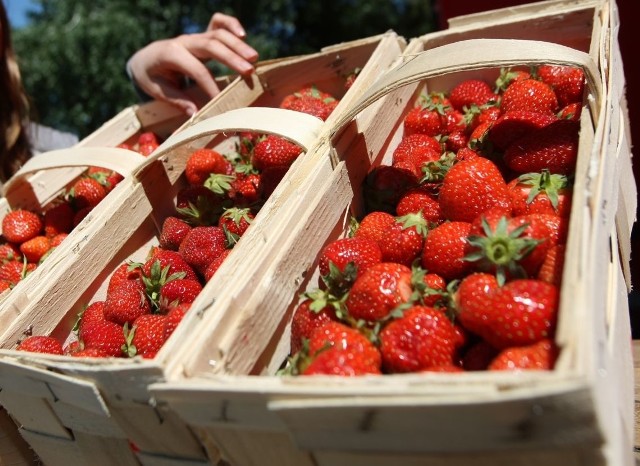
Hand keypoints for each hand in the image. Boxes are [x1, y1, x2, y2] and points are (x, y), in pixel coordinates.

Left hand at [127, 13, 257, 114]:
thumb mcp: (156, 90)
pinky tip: (243, 34)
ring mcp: (194, 37)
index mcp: (170, 54)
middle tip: (249, 72)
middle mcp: (184, 41)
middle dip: (231, 58)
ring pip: (218, 34)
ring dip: (237, 45)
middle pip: (211, 45)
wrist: (144, 58)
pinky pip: (217, 23)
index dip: (210, 85)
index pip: (196, 69)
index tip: (221, 100)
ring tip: (255, 58)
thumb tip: (195, 115)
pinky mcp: (202, 35)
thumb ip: (177, 100)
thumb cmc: (151, 77)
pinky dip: (231, 24)